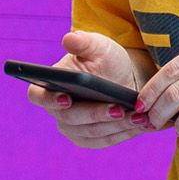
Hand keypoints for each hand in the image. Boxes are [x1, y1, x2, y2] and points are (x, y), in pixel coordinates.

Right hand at [29, 30, 156, 148]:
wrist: (124, 78)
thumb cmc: (105, 60)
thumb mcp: (98, 46)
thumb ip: (83, 42)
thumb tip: (69, 39)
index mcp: (49, 86)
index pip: (38, 96)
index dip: (49, 100)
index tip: (66, 98)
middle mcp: (57, 111)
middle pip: (70, 119)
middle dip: (96, 114)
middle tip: (118, 109)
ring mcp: (72, 128)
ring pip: (91, 132)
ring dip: (115, 125)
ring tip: (137, 116)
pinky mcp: (90, 139)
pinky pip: (105, 140)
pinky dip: (123, 133)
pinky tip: (139, 124)